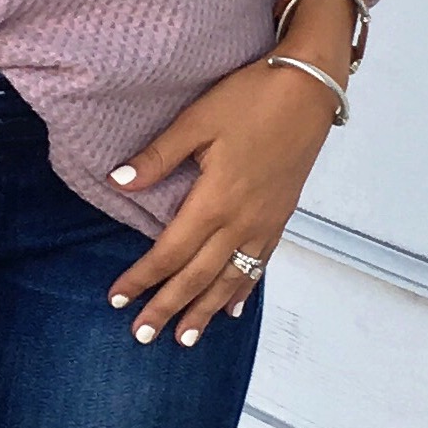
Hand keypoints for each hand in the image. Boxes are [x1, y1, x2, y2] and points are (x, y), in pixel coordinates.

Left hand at [105, 55, 336, 346]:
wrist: (310, 89)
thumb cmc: (252, 97)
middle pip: (198, 276)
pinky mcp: (281, 217)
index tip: (118, 299)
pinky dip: (242, 290)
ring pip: (230, 279)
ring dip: (204, 310)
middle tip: (142, 336)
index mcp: (215, 200)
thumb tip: (117, 182)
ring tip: (185, 339)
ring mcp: (265, 223)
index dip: (142, 278)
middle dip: (168, 308)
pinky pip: (259, 264)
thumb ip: (158, 157)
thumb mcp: (197, 120)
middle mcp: (241, 221)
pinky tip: (231, 308)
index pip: (170, 252)